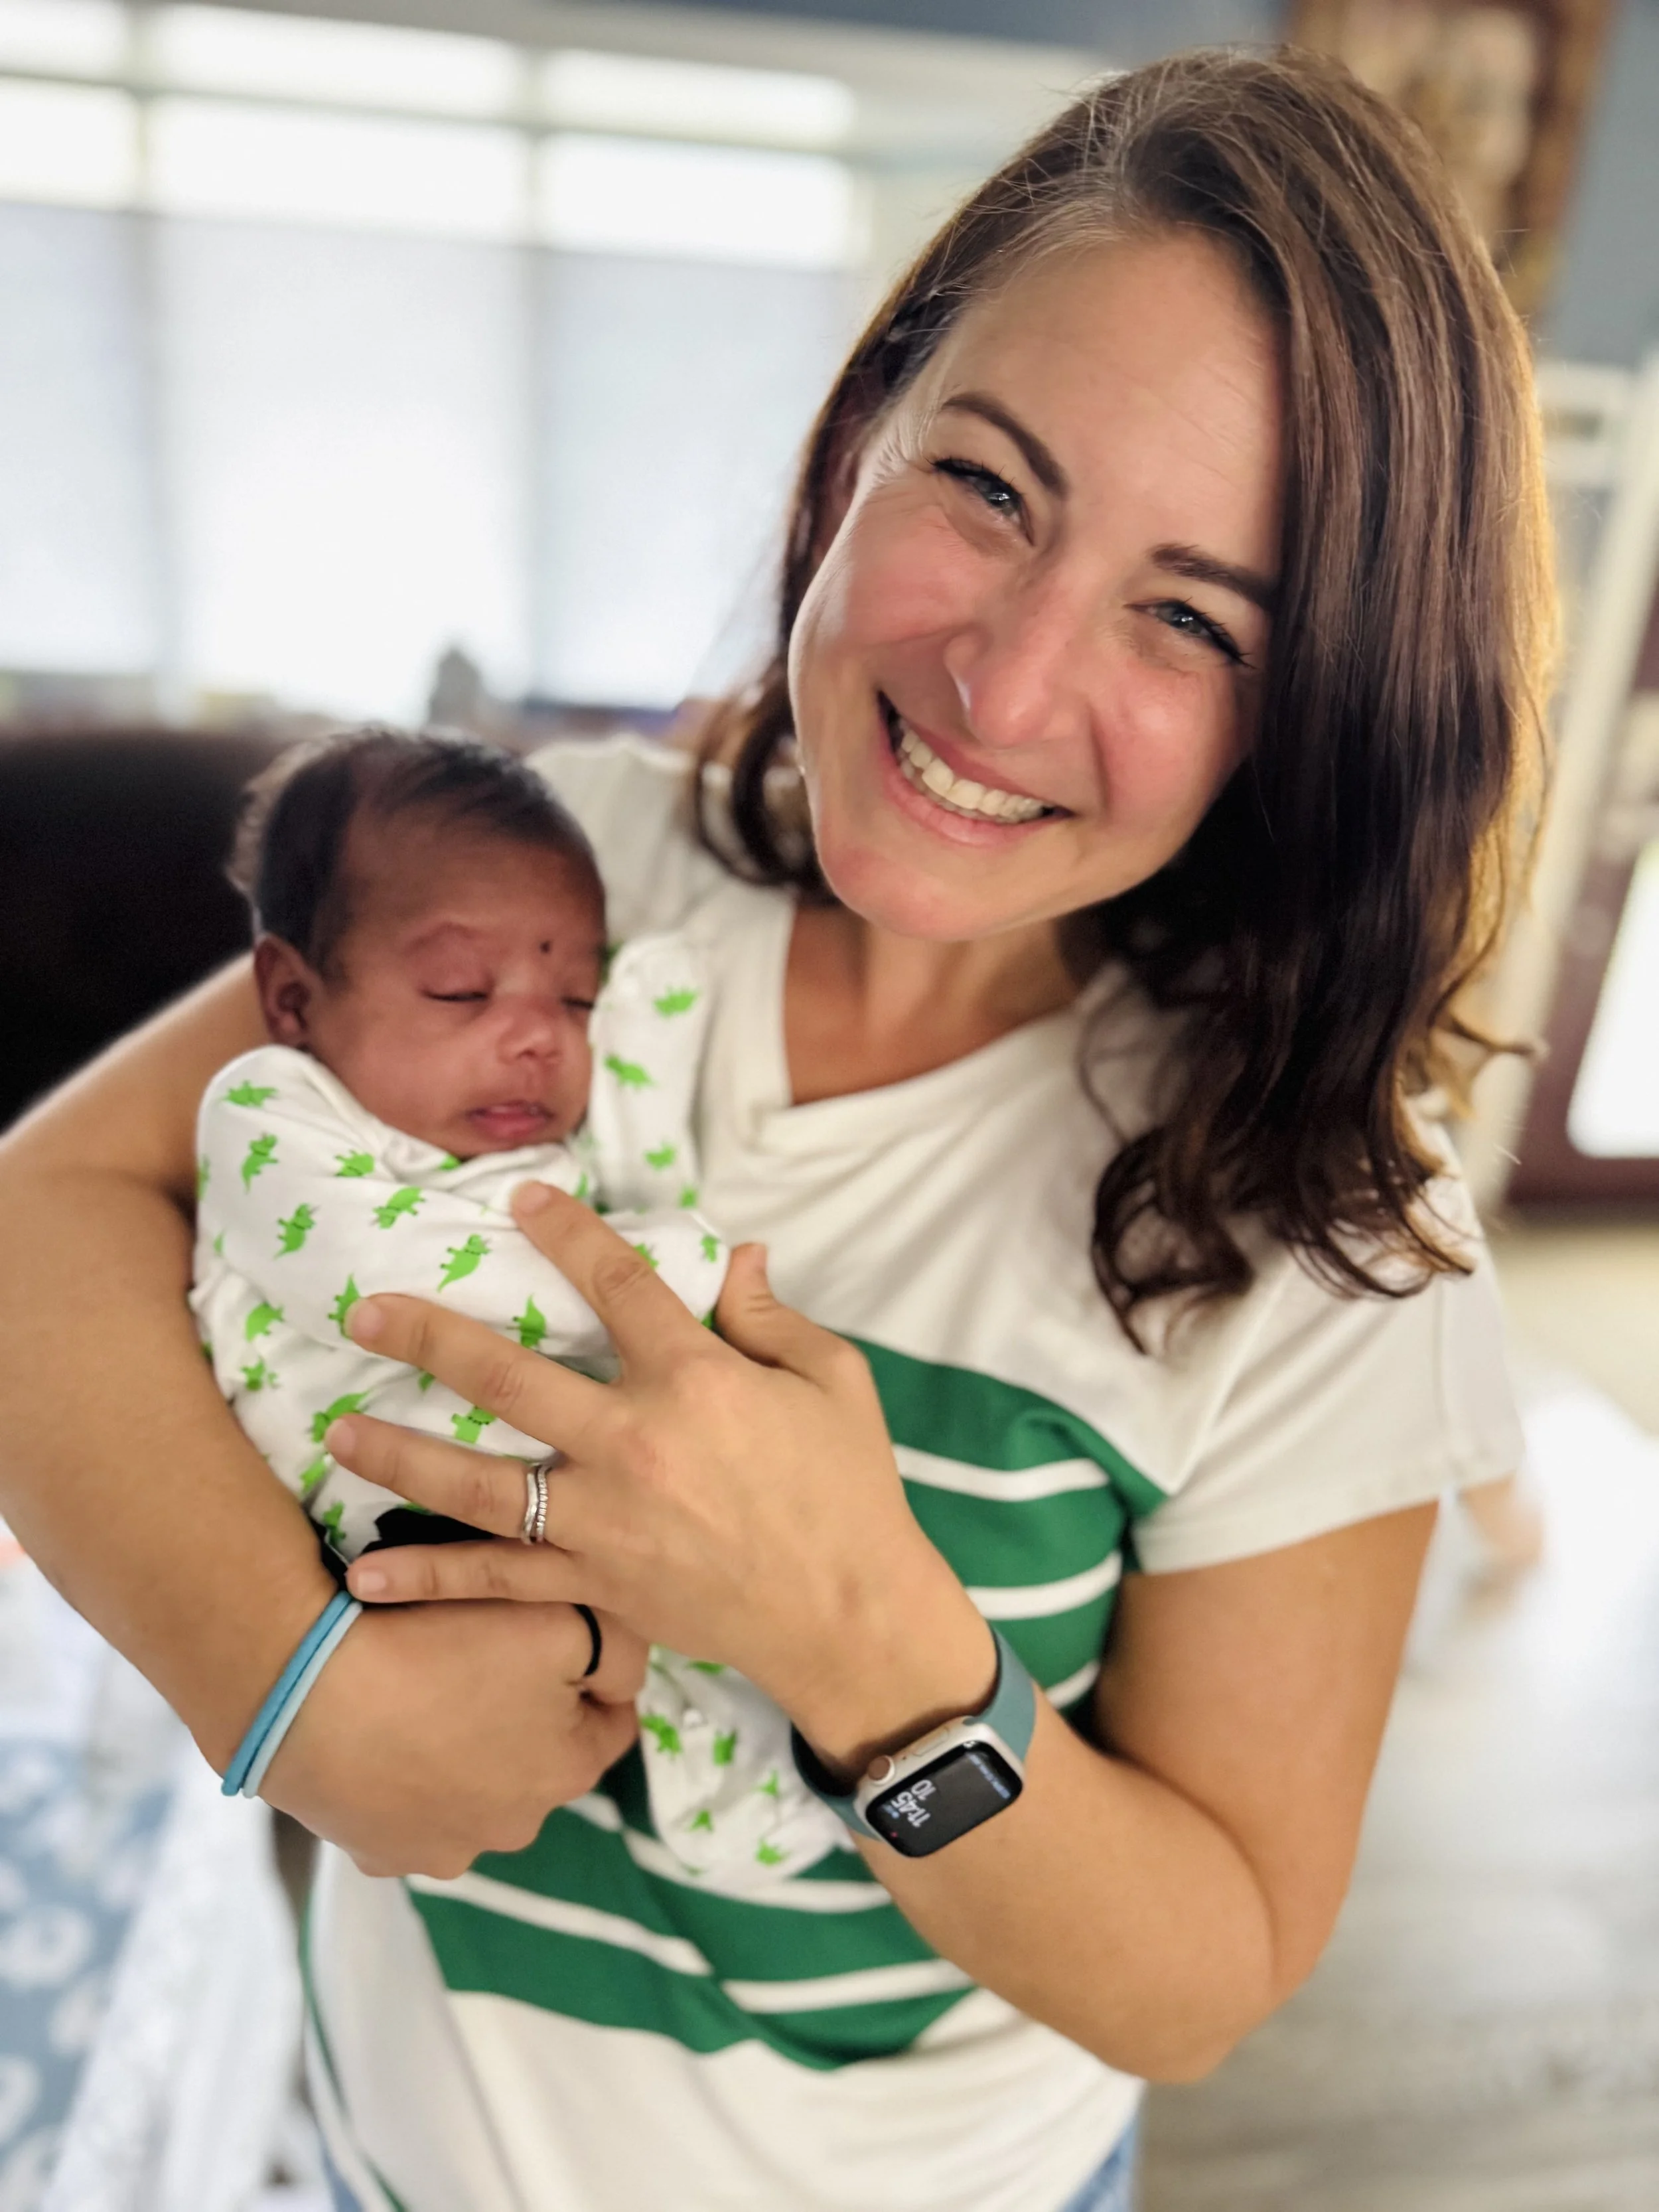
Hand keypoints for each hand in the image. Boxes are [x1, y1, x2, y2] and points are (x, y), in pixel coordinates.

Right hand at [260, 1594, 645, 1877]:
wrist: (307, 1685)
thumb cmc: (443, 1644)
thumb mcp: (561, 1621)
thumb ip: (613, 1649)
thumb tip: (623, 1673)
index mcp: (567, 1774)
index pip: (612, 1722)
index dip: (593, 1675)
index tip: (562, 1640)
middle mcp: (512, 1830)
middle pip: (539, 1761)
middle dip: (526, 1716)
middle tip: (484, 1658)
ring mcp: (439, 1850)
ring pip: (472, 1789)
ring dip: (462, 1749)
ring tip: (424, 1690)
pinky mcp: (375, 1852)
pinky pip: (407, 1805)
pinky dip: (402, 1771)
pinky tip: (382, 1727)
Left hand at [324, 1184, 994, 1764]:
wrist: (850, 1618)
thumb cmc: (849, 1491)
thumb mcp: (834, 1381)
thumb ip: (772, 1316)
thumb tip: (739, 1253)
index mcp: (696, 1380)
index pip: (617, 1284)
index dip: (566, 1234)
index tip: (520, 1199)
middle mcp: (634, 1444)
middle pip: (510, 1381)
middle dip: (431, 1340)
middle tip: (366, 1312)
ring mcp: (605, 1522)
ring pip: (480, 1485)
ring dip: (401, 1455)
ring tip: (337, 1434)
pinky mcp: (596, 1586)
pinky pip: (499, 1581)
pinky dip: (431, 1582)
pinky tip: (366, 1580)